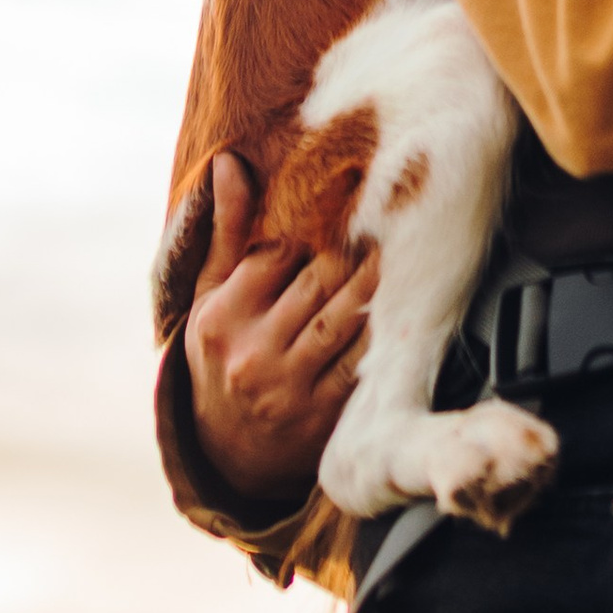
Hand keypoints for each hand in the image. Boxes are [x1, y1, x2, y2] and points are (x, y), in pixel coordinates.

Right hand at [183, 153, 375, 508]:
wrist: (226, 451)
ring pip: (345, 316)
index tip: (347, 189)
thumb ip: (226, 230)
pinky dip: (382, 327)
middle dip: (353, 243)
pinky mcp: (322, 417)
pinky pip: (362, 360)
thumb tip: (228, 161)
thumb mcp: (210, 296)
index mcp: (222, 319)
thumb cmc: (222, 351)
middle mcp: (253, 355)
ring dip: (376, 277)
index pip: (276, 253)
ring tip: (400, 241)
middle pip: (317, 281)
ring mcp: (289, 389)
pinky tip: (403, 298)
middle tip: (389, 204)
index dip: (313, 221)